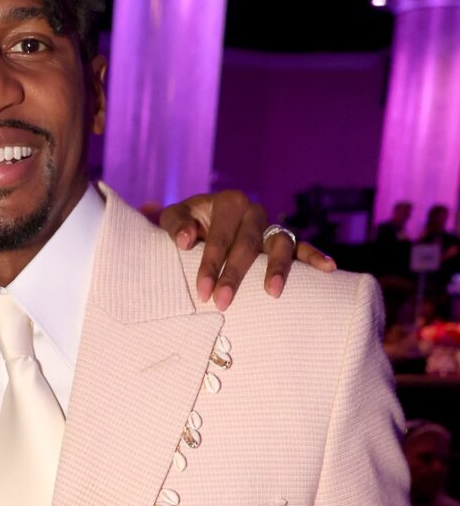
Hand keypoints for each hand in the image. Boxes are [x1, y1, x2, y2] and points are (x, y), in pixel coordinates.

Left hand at [159, 191, 335, 309]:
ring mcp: (271, 227)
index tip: (202, 291)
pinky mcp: (283, 240)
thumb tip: (187, 240)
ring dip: (277, 268)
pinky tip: (329, 268)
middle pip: (247, 244)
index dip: (211, 263)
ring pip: (279, 244)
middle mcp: (254, 212)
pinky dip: (315, 256)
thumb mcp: (175, 217)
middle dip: (235, 274)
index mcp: (229, 203)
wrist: (203, 223)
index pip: (221, 235)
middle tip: (223, 302)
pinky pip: (301, 247)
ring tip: (272, 293)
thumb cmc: (188, 223)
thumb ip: (176, 224)